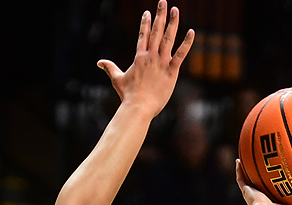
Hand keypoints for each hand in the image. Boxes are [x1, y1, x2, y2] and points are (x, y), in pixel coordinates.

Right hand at [98, 2, 193, 118]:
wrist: (138, 107)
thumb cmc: (128, 96)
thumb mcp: (117, 79)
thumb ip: (110, 68)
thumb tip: (99, 62)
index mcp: (139, 57)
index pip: (143, 35)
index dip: (145, 22)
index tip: (147, 12)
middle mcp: (151, 57)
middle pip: (156, 31)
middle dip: (159, 15)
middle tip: (163, 1)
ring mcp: (161, 63)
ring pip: (168, 38)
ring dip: (173, 23)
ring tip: (175, 9)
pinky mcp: (171, 71)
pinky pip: (181, 55)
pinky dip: (187, 43)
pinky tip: (192, 32)